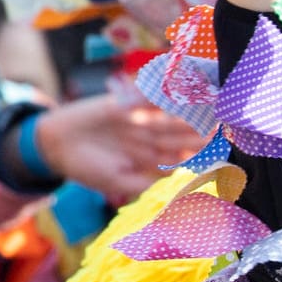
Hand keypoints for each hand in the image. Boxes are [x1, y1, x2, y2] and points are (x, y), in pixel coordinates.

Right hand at [34, 93, 209, 204]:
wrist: (56, 145)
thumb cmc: (89, 169)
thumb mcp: (118, 181)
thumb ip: (147, 184)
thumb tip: (177, 191)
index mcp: (156, 157)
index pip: (185, 154)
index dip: (201, 154)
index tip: (221, 152)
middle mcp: (154, 135)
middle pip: (183, 132)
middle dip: (203, 129)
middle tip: (225, 125)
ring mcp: (142, 118)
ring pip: (171, 113)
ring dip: (190, 109)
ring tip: (210, 105)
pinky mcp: (127, 102)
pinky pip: (148, 96)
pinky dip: (163, 93)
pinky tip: (180, 90)